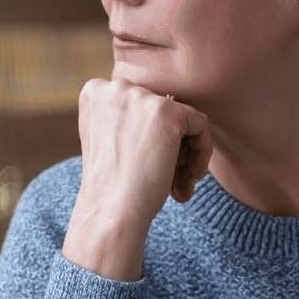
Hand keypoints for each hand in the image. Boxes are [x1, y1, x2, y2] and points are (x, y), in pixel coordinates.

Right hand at [71, 75, 214, 218]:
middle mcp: (115, 87)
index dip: (148, 137)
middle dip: (169, 146)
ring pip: (183, 118)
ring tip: (179, 185)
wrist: (111, 211)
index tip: (146, 164)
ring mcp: (141, 97)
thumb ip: (127, 119)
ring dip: (185, 153)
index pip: (140, 105)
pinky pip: (201, 125)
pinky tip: (190, 178)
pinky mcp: (167, 112)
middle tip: (168, 180)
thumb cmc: (111, 187)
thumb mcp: (109, 141)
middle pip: (161, 109)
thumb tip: (163, 117)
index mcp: (95, 92)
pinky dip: (203, 152)